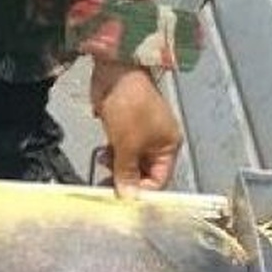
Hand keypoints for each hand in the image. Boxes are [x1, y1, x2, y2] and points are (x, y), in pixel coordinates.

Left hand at [89, 58, 181, 196]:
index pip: (159, 180)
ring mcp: (141, 134)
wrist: (115, 71)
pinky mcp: (125, 127)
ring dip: (117, 167)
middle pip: (144, 172)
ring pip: (130, 162)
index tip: (122, 199)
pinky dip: (112, 154)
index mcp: (168, 145)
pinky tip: (102, 152)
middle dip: (126, 179)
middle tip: (106, 186)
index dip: (141, 191)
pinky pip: (120, 149)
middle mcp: (158, 141)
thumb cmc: (129, 104)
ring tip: (103, 163)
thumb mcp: (128, 143)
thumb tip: (128, 197)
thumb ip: (127, 172)